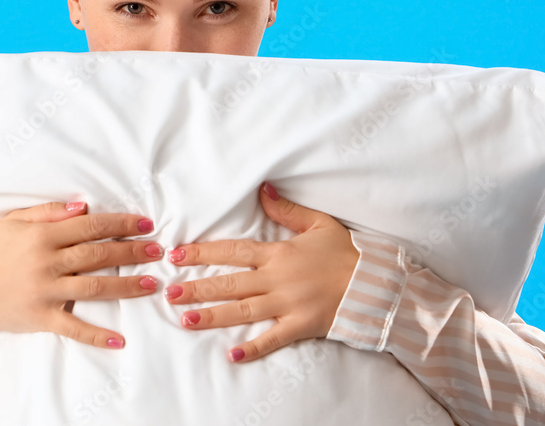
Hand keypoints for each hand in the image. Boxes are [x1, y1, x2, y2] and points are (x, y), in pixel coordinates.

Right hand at [0, 200, 163, 355]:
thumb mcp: (14, 222)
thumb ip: (49, 213)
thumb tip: (83, 206)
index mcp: (42, 236)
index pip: (90, 226)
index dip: (120, 224)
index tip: (145, 223)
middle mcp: (46, 263)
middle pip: (98, 255)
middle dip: (132, 251)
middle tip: (159, 250)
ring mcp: (45, 292)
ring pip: (94, 287)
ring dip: (127, 286)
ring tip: (152, 283)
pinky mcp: (41, 318)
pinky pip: (73, 327)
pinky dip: (96, 335)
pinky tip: (120, 340)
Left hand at [162, 181, 359, 362]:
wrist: (375, 283)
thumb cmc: (345, 252)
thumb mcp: (318, 223)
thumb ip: (286, 209)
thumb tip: (262, 188)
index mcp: (278, 253)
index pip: (232, 251)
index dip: (203, 252)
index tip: (177, 255)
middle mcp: (277, 279)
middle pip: (229, 283)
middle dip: (197, 288)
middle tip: (169, 293)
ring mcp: (287, 305)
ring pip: (242, 311)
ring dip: (213, 316)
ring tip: (186, 320)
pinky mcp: (300, 326)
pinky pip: (273, 339)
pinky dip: (253, 348)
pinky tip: (232, 356)